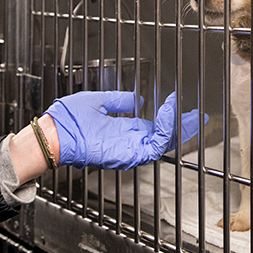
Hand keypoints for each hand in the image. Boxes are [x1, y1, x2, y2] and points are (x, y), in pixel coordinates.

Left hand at [45, 90, 205, 170]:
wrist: (53, 133)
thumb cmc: (67, 121)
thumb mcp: (98, 101)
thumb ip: (119, 100)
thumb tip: (137, 98)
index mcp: (124, 131)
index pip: (154, 128)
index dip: (170, 118)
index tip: (178, 102)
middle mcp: (129, 142)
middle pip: (165, 138)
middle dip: (183, 128)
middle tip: (198, 116)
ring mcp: (129, 150)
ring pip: (164, 143)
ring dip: (178, 127)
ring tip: (188, 113)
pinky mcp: (127, 154)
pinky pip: (153, 145)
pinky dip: (164, 130)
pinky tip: (168, 113)